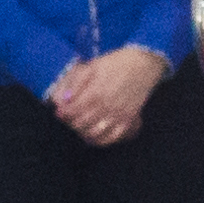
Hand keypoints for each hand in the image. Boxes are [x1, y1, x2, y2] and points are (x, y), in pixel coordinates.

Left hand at [53, 45, 170, 141]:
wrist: (143, 63)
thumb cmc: (116, 62)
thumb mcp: (92, 66)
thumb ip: (76, 83)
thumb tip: (63, 99)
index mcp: (95, 92)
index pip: (73, 111)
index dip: (63, 114)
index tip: (59, 112)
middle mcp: (106, 106)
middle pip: (81, 124)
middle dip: (71, 123)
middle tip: (69, 119)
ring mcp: (118, 114)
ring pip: (95, 133)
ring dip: (84, 132)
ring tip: (80, 127)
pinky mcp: (129, 119)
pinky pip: (113, 136)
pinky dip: (102, 140)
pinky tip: (95, 136)